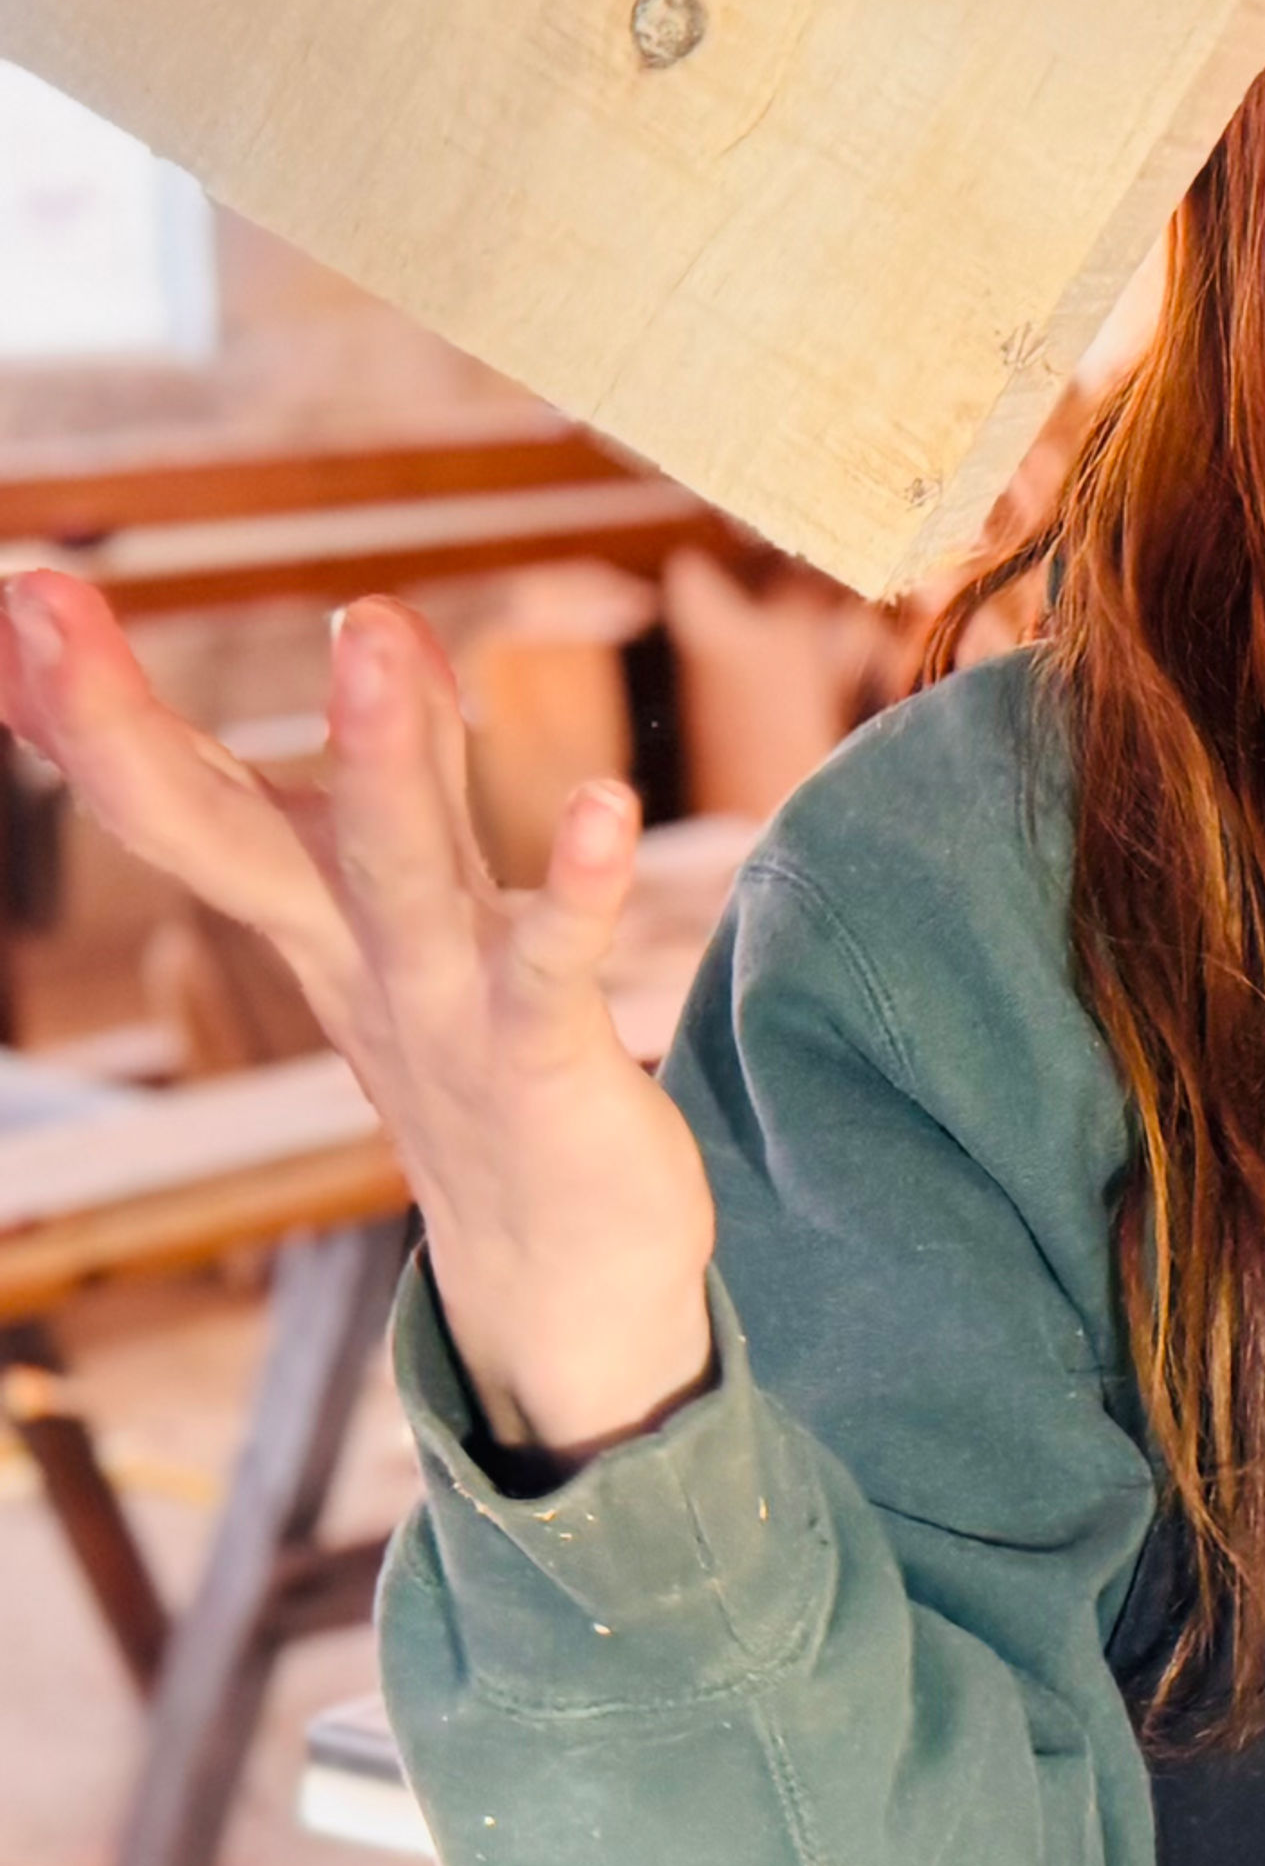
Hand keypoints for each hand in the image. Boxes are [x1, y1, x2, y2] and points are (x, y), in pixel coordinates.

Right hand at [0, 570, 716, 1460]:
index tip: (23, 592)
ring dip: (380, 755)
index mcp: (306, 914)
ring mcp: (443, 1012)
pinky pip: (556, 965)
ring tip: (368, 622)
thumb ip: (392, 764)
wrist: (561, 1273)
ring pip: (394, 872)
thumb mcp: (407, 899)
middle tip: (43, 606)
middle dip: (124, 725)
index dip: (86, 707)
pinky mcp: (546, 1061)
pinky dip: (578, 885)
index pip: (175, 799)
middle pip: (220, 835)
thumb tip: (369, 621)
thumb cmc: (482, 1055)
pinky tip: (605, 799)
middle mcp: (352, 956)